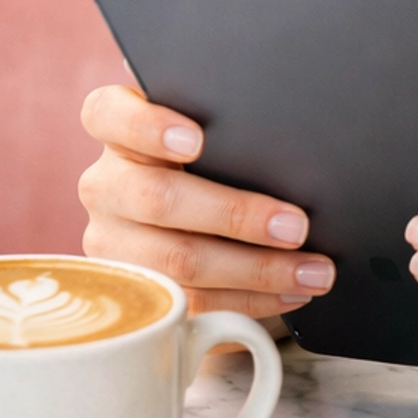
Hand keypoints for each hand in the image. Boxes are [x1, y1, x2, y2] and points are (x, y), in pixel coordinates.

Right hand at [78, 84, 336, 318]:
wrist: (193, 215)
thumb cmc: (213, 161)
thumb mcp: (212, 137)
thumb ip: (229, 132)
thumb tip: (296, 155)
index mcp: (117, 131)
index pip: (108, 114)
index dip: (148, 126)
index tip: (196, 140)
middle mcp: (105, 185)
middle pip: (157, 198)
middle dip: (235, 215)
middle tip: (296, 226)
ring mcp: (113, 242)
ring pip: (177, 261)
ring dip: (256, 270)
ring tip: (311, 270)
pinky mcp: (135, 291)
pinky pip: (191, 302)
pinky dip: (250, 300)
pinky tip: (290, 292)